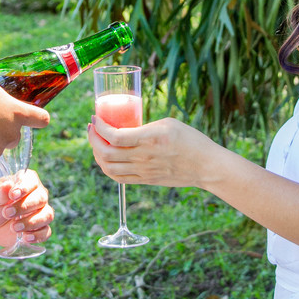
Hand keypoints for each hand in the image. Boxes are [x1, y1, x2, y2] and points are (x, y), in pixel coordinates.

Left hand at [0, 170, 53, 248]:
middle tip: (7, 213)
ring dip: (31, 222)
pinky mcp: (39, 229)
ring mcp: (40, 212)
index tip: (12, 195)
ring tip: (14, 228)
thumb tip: (8, 185)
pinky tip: (26, 238)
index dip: (24, 188)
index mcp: (26, 182)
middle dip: (24, 207)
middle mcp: (37, 195)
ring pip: (46, 215)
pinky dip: (38, 236)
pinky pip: (46, 232)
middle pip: (41, 198)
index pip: (32, 181)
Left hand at [87, 114, 216, 188]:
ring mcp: (144, 171)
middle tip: (92, 129)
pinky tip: (106, 158)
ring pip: (109, 168)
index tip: (95, 118)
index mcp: (149, 138)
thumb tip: (126, 127)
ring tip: (97, 143)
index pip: (114, 136)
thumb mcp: (168, 124)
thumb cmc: (191, 140)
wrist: (206, 166)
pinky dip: (107, 168)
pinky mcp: (146, 180)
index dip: (99, 127)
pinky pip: (119, 177)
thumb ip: (145, 127)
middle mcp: (144, 157)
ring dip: (97, 155)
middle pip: (106, 153)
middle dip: (93, 140)